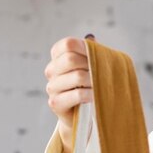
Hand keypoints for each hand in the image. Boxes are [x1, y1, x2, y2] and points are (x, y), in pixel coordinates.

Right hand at [45, 35, 92, 152]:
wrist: (81, 114)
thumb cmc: (87, 86)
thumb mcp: (90, 66)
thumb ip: (90, 51)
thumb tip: (91, 37)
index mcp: (57, 58)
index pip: (67, 44)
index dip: (84, 48)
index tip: (96, 55)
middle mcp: (51, 71)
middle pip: (71, 59)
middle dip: (90, 65)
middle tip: (101, 73)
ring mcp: (51, 87)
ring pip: (77, 76)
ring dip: (93, 80)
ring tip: (100, 85)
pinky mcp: (55, 103)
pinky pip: (77, 95)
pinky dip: (90, 94)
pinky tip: (95, 96)